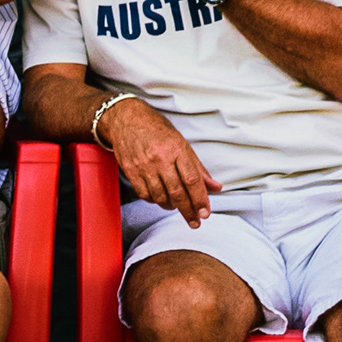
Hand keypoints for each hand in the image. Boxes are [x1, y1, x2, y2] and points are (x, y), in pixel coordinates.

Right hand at [102, 97, 220, 227]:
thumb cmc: (157, 130)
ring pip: (161, 197)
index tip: (205, 212)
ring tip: (177, 206)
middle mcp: (160, 158)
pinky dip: (155, 201)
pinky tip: (160, 198)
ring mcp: (144, 166)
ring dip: (172, 206)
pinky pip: (145, 195)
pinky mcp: (131, 171)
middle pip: (177, 192)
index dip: (200, 199)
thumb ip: (198, 167)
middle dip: (189, 211)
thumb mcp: (181, 143)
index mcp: (176, 149)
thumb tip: (215, 187)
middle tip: (196, 221)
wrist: (127, 119)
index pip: (192, 179)